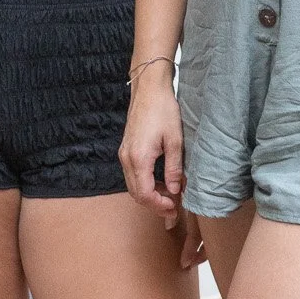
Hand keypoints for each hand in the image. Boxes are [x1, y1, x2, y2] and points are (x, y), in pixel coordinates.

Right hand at [119, 66, 185, 226]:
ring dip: (149, 195)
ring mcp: (124, 154)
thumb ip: (174, 168)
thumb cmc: (163, 110)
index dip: (159, 205)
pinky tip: (160, 182)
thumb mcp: (175, 141)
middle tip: (173, 209)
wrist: (149, 89)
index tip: (174, 208)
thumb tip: (175, 190)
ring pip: (133, 185)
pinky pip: (132, 175)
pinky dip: (145, 184)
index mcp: (139, 158)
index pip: (145, 194)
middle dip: (154, 205)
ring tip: (169, 196)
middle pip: (136, 194)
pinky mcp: (126, 149)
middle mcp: (127, 158)